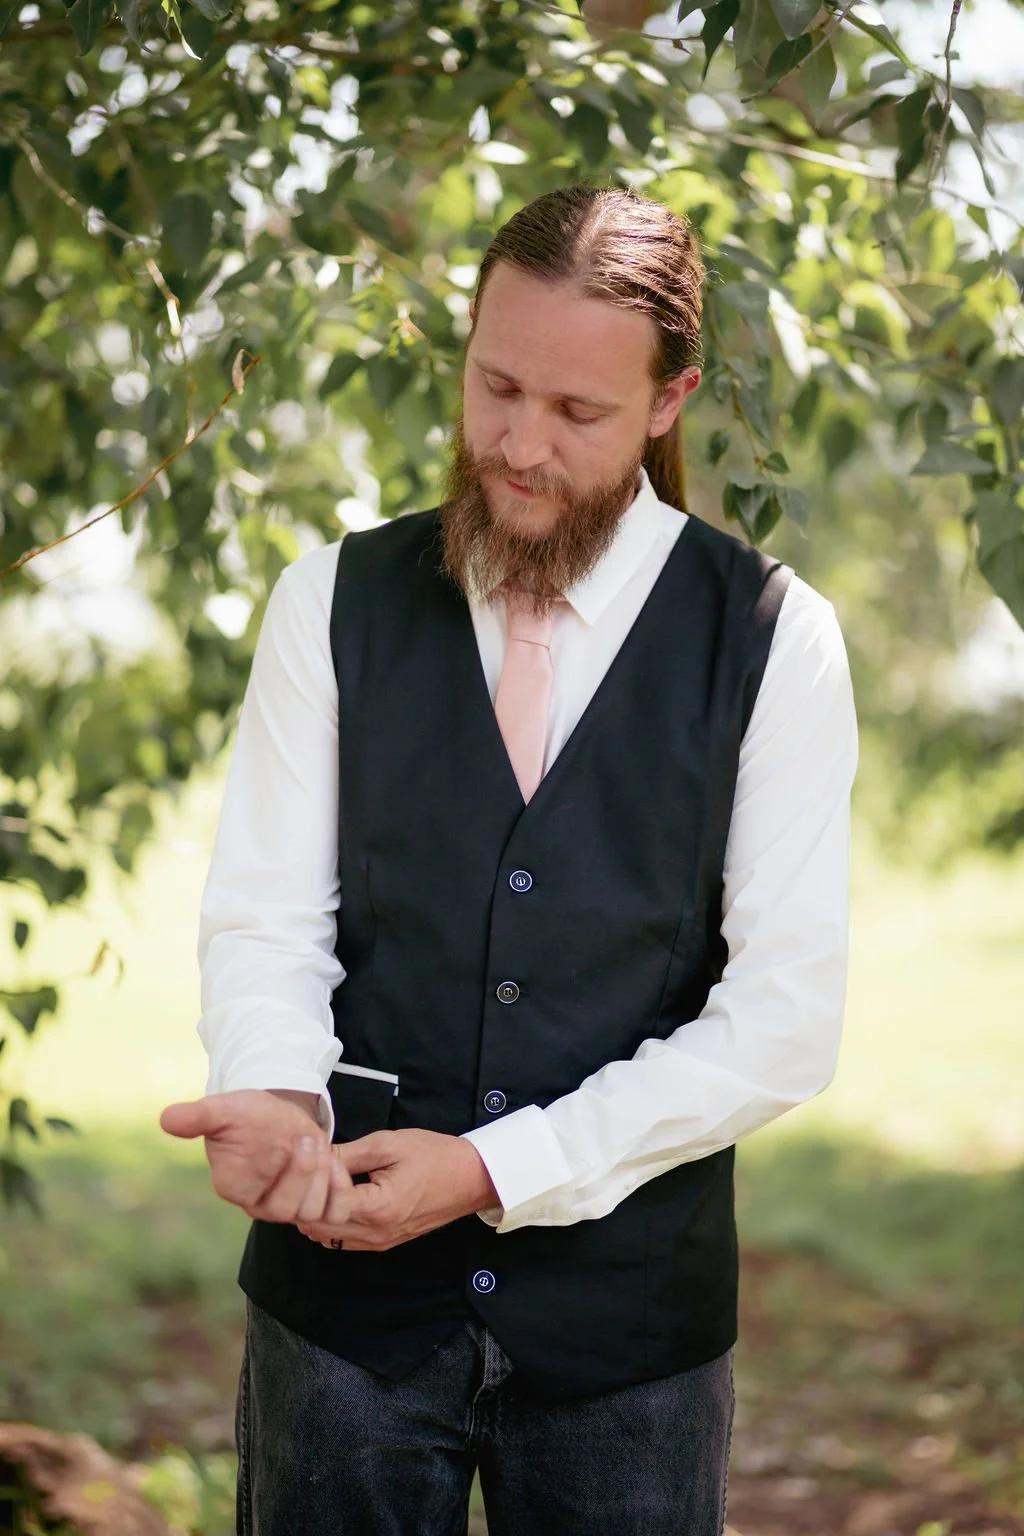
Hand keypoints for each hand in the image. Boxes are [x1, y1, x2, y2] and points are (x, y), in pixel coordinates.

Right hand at [159, 1089, 353, 1225]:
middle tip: (306, 1139)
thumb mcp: (222, 1109)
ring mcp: (289, 1207)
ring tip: (318, 1145)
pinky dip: (340, 1191)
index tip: (278, 1142)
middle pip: (285, 1210)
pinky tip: (335, 1163)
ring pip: (311, 1213)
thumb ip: (197, 1117)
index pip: (251, 1195)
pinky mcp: (316, 1202)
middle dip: (301, 1174)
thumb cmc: (245, 1114)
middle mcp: (260, 1204)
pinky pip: (336, 1213)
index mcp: (233, 1186)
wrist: (276, 1116)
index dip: (269, 1170)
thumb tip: (165, 1118)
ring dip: (321, 1179)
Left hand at [296, 1129, 499, 1251]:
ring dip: (315, 1210)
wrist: (469, 1178)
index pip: (322, 1206)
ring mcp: (378, 1243)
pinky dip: (330, 1220)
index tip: (314, 1156)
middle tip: (307, 1167)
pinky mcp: (381, 1243)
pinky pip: (342, 1239)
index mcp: (378, 1208)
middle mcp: (375, 1233)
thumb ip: (347, 1153)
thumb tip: (313, 1154)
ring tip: (318, 1180)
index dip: (311, 1181)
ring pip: (326, 1235)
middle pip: (318, 1225)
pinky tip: (332, 1196)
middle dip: (306, 1196)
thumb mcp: (388, 1144)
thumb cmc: (433, 1156)